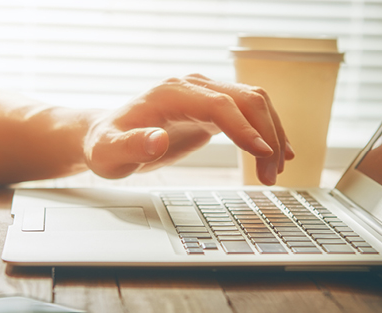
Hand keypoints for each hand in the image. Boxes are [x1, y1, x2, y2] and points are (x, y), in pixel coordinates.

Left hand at [83, 74, 293, 184]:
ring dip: (272, 135)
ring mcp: (205, 94)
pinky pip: (249, 113)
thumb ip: (131, 146)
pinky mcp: (212, 108)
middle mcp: (192, 87)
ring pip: (254, 103)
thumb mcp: (109, 152)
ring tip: (274, 172)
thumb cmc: (105, 145)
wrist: (104, 136)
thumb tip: (158, 140)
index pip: (219, 104)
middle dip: (266, 136)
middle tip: (270, 175)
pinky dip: (266, 131)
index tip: (262, 153)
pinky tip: (277, 153)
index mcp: (171, 92)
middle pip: (245, 100)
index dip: (244, 127)